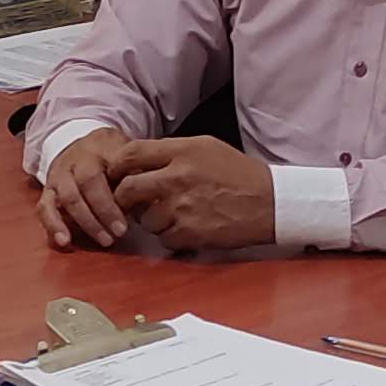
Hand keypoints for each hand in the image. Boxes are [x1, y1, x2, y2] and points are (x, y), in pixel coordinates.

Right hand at [36, 129, 142, 250]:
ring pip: (66, 198)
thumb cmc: (111, 156)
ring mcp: (59, 175)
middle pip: (85, 186)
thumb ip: (138, 172)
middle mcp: (76, 161)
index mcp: (99, 149)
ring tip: (102, 241)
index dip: (113, 200)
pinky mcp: (47, 190)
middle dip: (102, 213)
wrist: (81, 144)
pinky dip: (53, 226)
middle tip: (119, 234)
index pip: (106, 171)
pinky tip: (64, 242)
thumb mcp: (128, 154)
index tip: (128, 222)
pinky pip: (44, 208)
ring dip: (85, 222)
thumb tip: (153, 198)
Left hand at [106, 135, 277, 252]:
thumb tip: (138, 161)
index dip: (117, 166)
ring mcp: (182, 207)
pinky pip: (163, 238)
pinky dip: (170, 236)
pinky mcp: (190, 232)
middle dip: (123, 199)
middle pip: (128, 189)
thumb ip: (171, 152)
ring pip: (144, 219)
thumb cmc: (238, 174)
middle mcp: (178, 177)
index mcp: (182, 151)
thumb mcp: (206, 148)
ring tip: (172, 215)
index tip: (115, 175)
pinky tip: (187, 228)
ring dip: (151, 220)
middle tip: (129, 203)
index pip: (131, 154)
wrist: (270, 202)